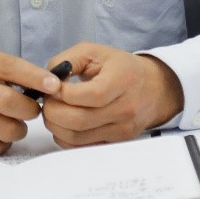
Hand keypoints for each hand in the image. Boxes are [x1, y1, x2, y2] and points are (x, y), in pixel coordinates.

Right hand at [0, 49, 62, 154]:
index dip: (37, 77)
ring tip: (10, 123)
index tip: (54, 86)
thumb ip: (8, 72)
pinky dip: (2, 143)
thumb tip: (46, 86)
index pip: (11, 67)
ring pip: (7, 130)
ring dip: (17, 129)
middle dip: (30, 110)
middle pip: (12, 103)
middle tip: (29, 111)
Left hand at [41, 43, 183, 146]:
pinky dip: (65, 137)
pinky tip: (64, 123)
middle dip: (53, 111)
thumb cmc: (120, 68)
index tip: (52, 86)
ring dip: (55, 126)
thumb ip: (67, 60)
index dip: (63, 93)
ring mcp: (121, 129)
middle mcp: (125, 108)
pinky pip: (81, 147)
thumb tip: (46, 80)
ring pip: (77, 137)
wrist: (153, 88)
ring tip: (54, 111)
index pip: (91, 95)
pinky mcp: (115, 142)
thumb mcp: (94, 51)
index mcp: (123, 80)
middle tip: (48, 101)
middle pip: (79, 121)